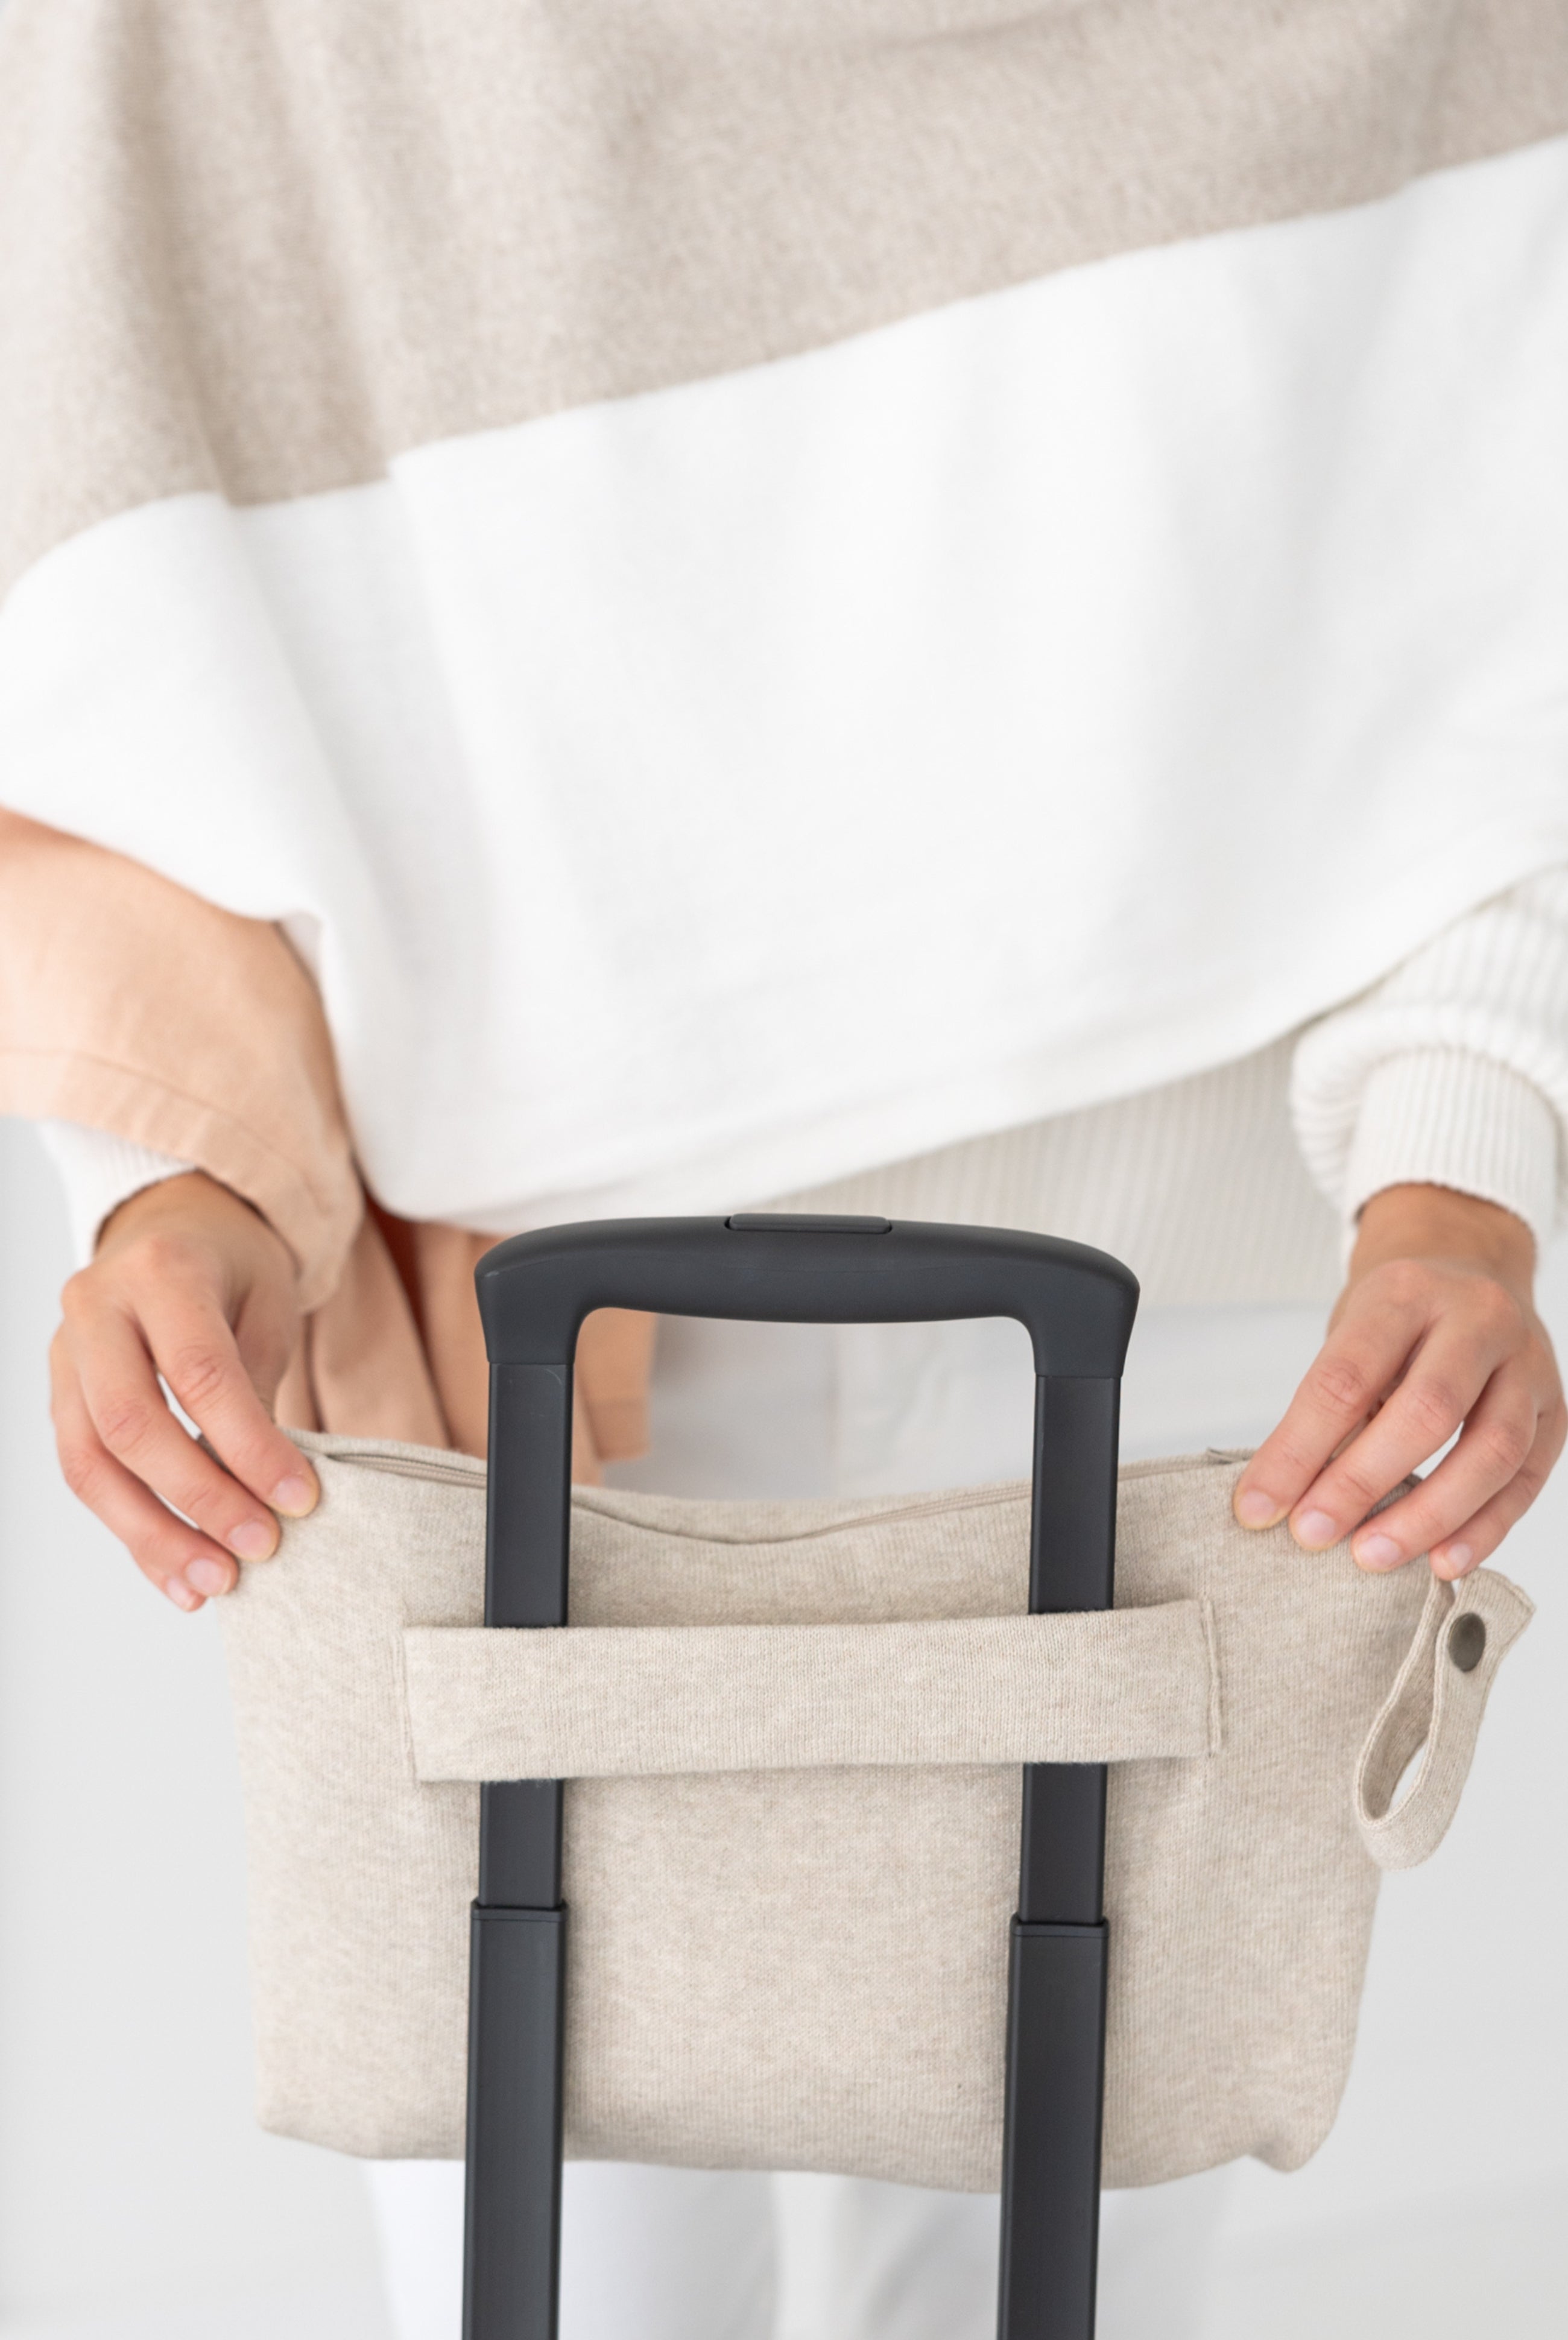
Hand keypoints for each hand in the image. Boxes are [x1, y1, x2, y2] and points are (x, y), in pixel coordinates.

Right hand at [50, 1172, 318, 1610]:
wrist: (173, 1223)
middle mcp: (96, 1308)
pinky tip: (176, 1573)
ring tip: (215, 1583)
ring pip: (90, 1462)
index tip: (298, 1500)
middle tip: (258, 1548)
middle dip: (198, 1498)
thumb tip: (268, 1489)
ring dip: (153, 1534)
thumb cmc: (232, 1265)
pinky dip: (131, 1530)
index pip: (200, 1373)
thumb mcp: (267, 1302)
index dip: (249, 1446)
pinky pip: (84, 1472)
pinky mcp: (58, 1392)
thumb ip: (259, 1385)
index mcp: (161, 1271)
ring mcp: (65, 1352)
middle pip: (132, 1424)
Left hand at [1233, 1184, 1564, 1577]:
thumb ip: (1328, 1412)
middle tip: (1312, 1534)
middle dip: (1362, 1481)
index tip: (1258, 1506)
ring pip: (1490, 1450)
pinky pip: (1525, 1480)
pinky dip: (1483, 1528)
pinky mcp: (1556, 1411)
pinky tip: (1440, 1562)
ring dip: (1428, 1515)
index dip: (1298, 1449)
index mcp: (1406, 1293)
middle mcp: (1478, 1319)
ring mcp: (1528, 1364)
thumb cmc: (1398, 1319)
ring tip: (1372, 1556)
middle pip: (1426, 1410)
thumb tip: (1282, 1501)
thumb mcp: (1352, 1336)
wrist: (1473, 1270)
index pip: (1346, 1378)